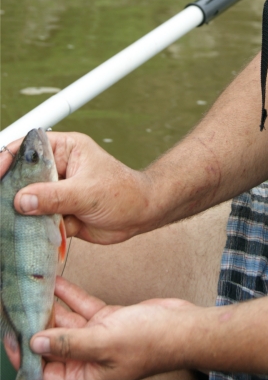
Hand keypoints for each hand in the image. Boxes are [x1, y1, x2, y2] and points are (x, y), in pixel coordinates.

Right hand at [11, 132, 155, 242]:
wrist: (141, 215)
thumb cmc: (124, 192)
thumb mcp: (87, 192)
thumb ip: (54, 196)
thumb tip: (22, 200)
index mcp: (66, 149)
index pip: (29, 146)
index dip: (8, 157)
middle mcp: (58, 168)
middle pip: (23, 175)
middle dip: (12, 189)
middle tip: (4, 203)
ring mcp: (57, 191)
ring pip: (29, 200)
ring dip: (23, 212)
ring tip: (15, 222)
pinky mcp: (59, 212)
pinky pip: (38, 220)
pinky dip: (35, 228)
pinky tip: (35, 233)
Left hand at [29, 277, 195, 379]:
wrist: (183, 326)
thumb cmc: (151, 342)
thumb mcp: (104, 343)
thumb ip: (69, 344)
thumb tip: (36, 344)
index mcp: (85, 379)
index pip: (46, 370)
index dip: (28, 353)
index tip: (11, 333)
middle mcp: (88, 362)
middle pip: (53, 344)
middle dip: (37, 324)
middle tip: (20, 303)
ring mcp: (98, 340)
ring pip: (66, 323)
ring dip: (52, 306)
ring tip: (36, 287)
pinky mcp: (108, 322)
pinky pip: (83, 309)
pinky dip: (70, 296)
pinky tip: (57, 282)